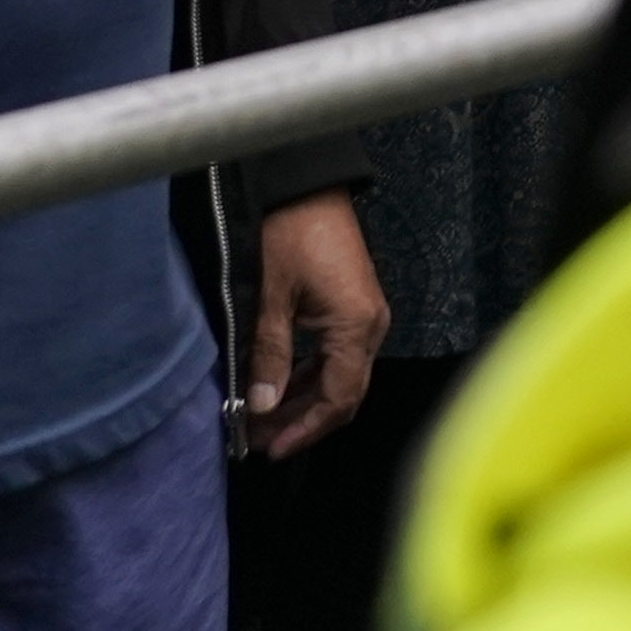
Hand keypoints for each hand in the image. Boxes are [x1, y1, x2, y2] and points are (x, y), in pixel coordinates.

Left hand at [239, 194, 386, 459]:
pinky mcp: (354, 305)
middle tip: (259, 438)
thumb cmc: (289, 230)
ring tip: (264, 417)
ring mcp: (366, 315)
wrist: (306, 182)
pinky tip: (281, 384)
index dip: (304, 429)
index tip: (270, 448)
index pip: (338, 398)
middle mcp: (370, 325)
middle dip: (302, 420)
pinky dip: (311, 375)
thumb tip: (263, 405)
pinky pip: (338, 355)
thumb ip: (270, 354)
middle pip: (344, 394)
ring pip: (341, 376)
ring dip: (304, 399)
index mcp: (356, 325)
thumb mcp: (270, 296)